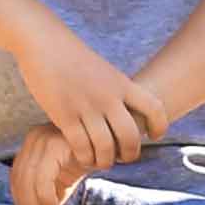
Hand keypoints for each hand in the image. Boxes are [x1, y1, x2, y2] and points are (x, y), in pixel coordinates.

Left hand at [10, 119, 93, 204]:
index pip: (16, 174)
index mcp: (33, 143)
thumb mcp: (63, 178)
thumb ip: (46, 192)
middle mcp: (35, 138)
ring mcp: (45, 140)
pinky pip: (43, 178)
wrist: (112, 146)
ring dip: (36, 204)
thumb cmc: (87, 161)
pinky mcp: (56, 146)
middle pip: (20, 177)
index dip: (20, 199)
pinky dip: (45, 197)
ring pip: (29, 179)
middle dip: (28, 204)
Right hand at [15, 27, 146, 158]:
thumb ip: (115, 90)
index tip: (154, 136)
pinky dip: (85, 158)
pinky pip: (81, 147)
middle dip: (131, 154)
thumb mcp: (103, 70)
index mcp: (122, 83)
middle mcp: (108, 97)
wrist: (45, 43)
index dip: (159, 126)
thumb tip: (125, 111)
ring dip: (106, 161)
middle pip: (131, 137)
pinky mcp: (65, 115)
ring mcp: (87, 107)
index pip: (154, 108)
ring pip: (106, 148)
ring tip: (101, 162)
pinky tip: (83, 157)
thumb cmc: (72, 57)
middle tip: (124, 157)